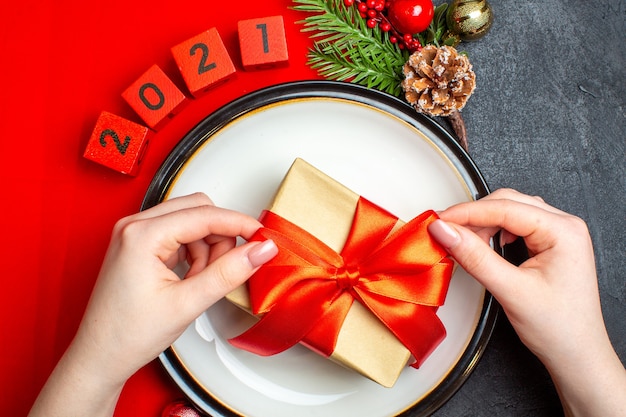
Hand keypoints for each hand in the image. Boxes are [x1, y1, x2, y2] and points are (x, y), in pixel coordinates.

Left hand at [30, 193, 277, 415]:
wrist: (100, 357)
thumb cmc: (127, 334)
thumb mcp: (187, 304)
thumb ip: (228, 273)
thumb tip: (260, 250)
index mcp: (141, 234)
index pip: (204, 215)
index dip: (240, 224)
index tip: (263, 237)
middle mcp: (135, 226)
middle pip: (198, 210)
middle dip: (221, 237)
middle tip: (229, 266)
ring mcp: (135, 233)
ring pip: (191, 221)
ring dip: (208, 247)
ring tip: (202, 281)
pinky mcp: (139, 244)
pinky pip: (179, 234)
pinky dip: (194, 252)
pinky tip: (192, 278)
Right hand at [428, 188, 625, 416]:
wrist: (576, 355)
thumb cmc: (559, 328)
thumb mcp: (510, 290)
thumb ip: (475, 257)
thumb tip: (446, 231)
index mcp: (563, 231)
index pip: (505, 208)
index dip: (467, 212)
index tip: (439, 220)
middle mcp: (564, 226)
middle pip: (507, 203)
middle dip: (473, 215)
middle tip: (444, 229)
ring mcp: (558, 234)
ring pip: (510, 211)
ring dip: (482, 222)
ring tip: (461, 239)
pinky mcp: (549, 244)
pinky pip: (515, 224)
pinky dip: (493, 230)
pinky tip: (483, 243)